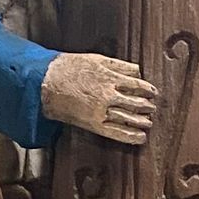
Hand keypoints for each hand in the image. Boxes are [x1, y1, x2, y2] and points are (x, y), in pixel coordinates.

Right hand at [43, 51, 159, 144]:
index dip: (148, 90)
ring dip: (142, 121)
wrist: (46, 83)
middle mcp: (108, 95)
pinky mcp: (93, 124)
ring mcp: (101, 111)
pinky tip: (140, 138)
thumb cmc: (69, 68)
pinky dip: (130, 136)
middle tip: (152, 108)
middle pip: (135, 103)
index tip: (153, 93)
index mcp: (110, 78)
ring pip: (129, 118)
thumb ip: (119, 65)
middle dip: (147, 107)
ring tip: (149, 123)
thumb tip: (138, 71)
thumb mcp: (97, 59)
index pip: (137, 86)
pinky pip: (116, 132)